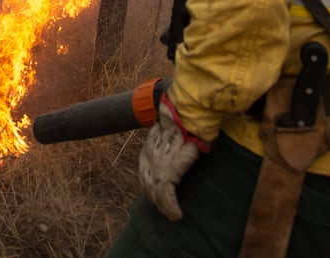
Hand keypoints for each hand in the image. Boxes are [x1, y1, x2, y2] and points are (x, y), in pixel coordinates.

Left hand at [138, 93, 212, 220]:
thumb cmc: (183, 121)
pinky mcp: (167, 172)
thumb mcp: (171, 132)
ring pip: (156, 194)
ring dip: (164, 206)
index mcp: (148, 150)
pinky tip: (177, 215)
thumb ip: (169, 141)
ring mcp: (155, 166)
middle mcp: (148, 159)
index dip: (151, 187)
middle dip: (157, 200)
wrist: (184, 115)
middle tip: (166, 210)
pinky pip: (167, 196)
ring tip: (172, 214)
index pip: (145, 174)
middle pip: (148, 186)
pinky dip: (171, 207)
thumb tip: (177, 141)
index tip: (158, 196)